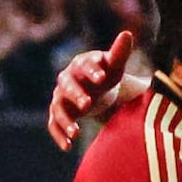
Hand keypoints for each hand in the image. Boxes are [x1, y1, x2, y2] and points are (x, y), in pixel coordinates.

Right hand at [46, 31, 130, 148]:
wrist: (96, 87)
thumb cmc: (106, 74)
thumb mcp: (115, 65)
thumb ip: (120, 52)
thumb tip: (127, 34)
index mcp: (80, 64)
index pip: (84, 65)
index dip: (92, 70)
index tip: (102, 78)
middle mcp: (66, 79)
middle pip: (67, 86)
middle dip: (76, 95)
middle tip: (88, 104)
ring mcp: (60, 97)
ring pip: (58, 108)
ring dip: (66, 120)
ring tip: (76, 133)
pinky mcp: (59, 113)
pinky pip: (54, 124)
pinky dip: (59, 135)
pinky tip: (68, 147)